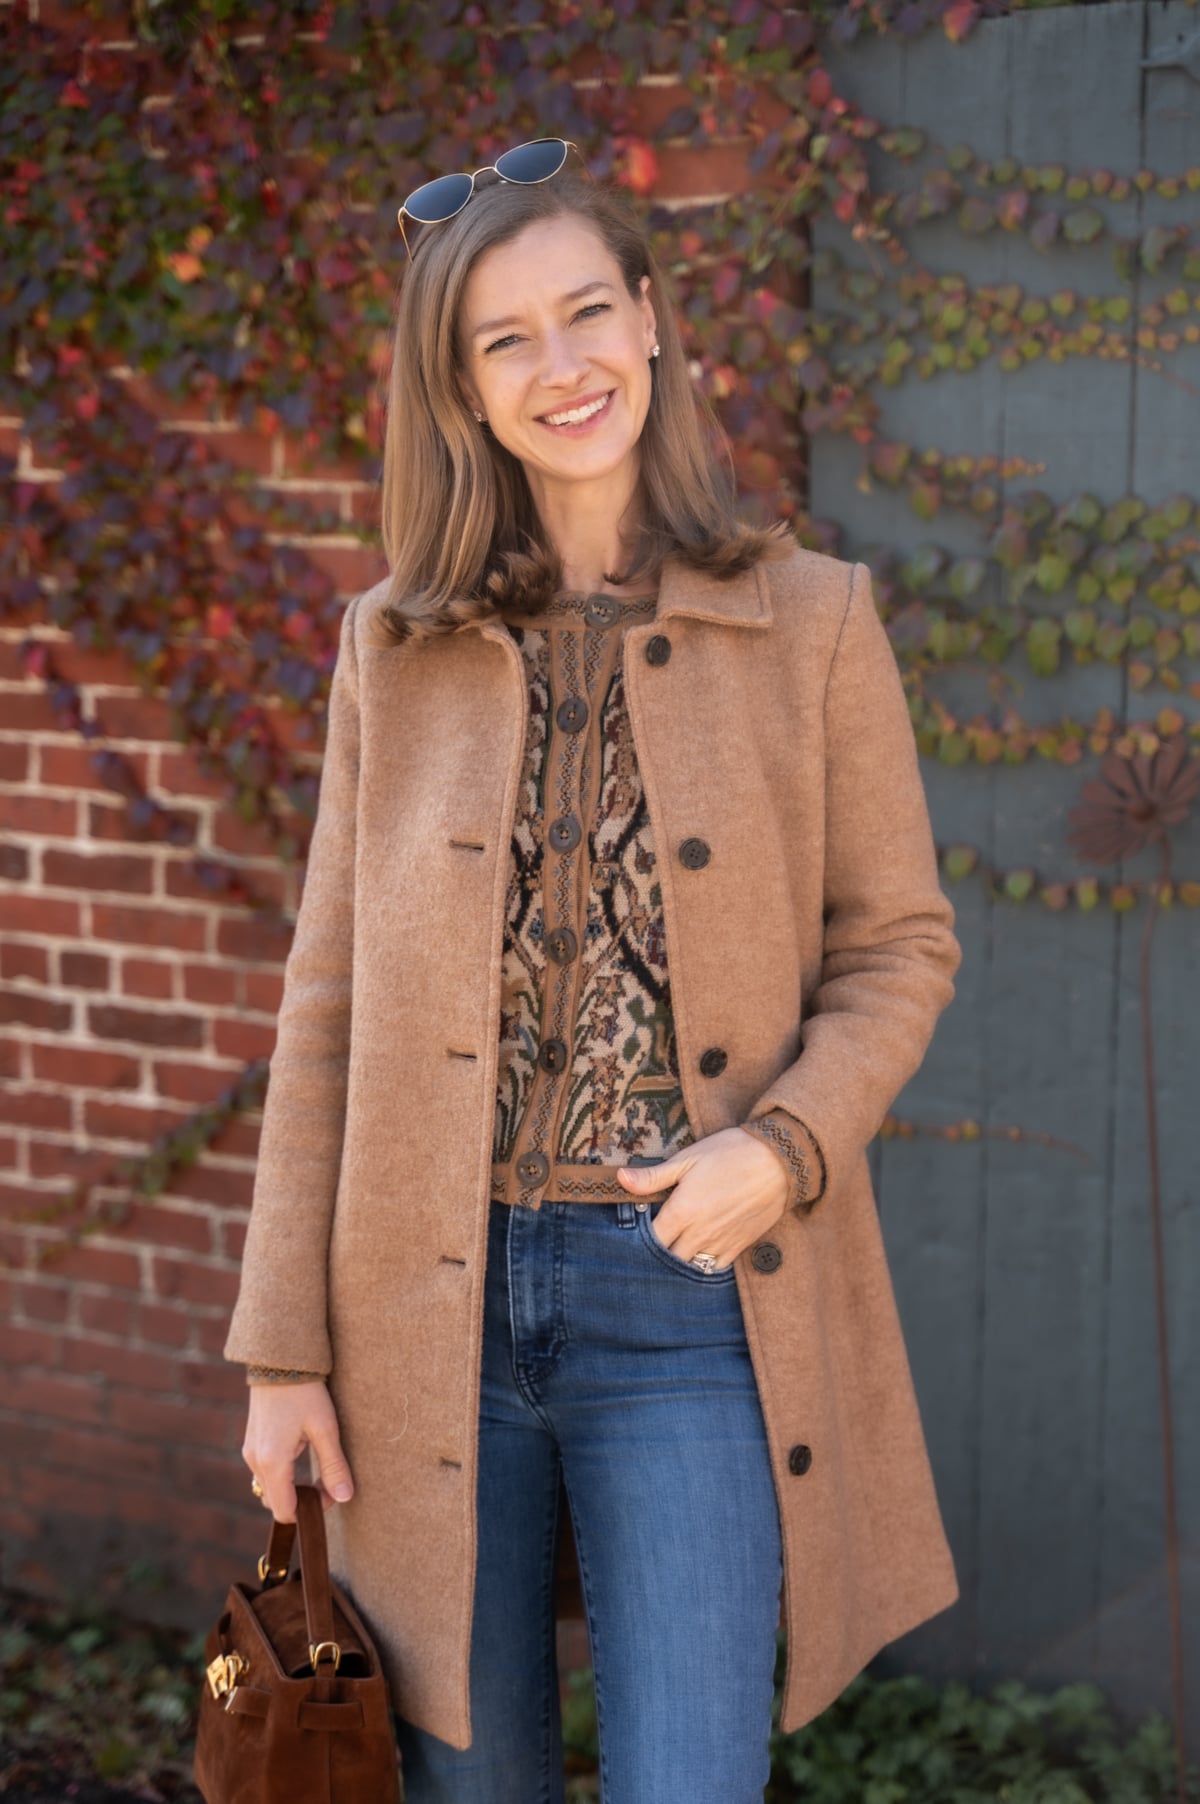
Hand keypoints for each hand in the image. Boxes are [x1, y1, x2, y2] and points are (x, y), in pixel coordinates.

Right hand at [242, 1380, 353, 1521]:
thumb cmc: (305, 1393)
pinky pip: (264, 1472)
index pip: (284, 1511)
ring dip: (291, 1488)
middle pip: (275, 1503)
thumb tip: (344, 1497)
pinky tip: (301, 1455)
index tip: (330, 1494)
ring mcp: (250, 1452)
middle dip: (301, 1501)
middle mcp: (255, 1461)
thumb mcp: (325, 1428)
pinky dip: (282, 1476)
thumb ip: (334, 1466)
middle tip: (328, 1483)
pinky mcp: (251, 1442)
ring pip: (269, 1488)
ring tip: (317, 1468)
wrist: (280, 1361)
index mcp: (272, 1462)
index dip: (309, 1511)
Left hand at [616, 1127, 789, 1268]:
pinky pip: (715, 1269)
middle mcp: (699, 1233)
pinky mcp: (739, 1246)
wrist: (779, 1161)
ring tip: (675, 1249)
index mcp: (682, 1211)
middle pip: (668, 1260)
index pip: (651, 1241)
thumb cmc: (731, 1153)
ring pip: (690, 1268)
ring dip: (680, 1261)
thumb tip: (620, 1178)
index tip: (639, 1230)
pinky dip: (704, 1266)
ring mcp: (721, 1242)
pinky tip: (699, 1252)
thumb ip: (653, 1176)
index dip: (640, 1240)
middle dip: (658, 1254)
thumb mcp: (688, 1158)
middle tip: (655, 1241)